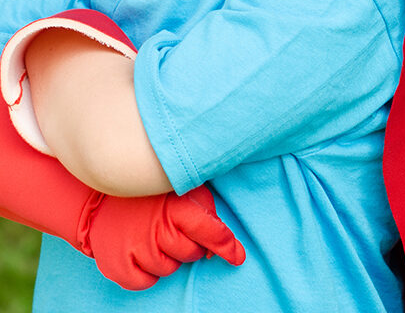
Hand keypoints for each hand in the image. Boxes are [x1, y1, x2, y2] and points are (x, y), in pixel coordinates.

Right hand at [86, 186, 245, 289]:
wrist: (100, 198)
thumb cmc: (152, 195)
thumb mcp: (184, 190)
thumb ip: (206, 214)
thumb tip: (221, 248)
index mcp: (177, 207)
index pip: (210, 231)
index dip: (227, 245)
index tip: (237, 256)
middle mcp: (157, 229)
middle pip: (192, 254)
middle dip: (190, 245)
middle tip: (174, 228)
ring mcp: (135, 249)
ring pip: (169, 269)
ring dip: (167, 257)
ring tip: (153, 235)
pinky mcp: (118, 266)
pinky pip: (146, 282)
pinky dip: (147, 272)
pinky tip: (141, 251)